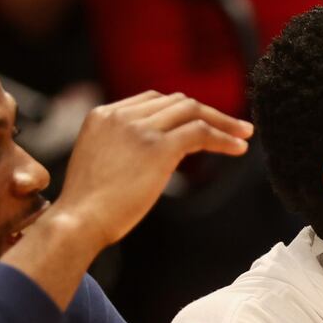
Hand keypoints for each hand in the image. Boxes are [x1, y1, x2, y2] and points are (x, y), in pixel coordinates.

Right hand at [54, 91, 252, 248]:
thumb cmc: (87, 207)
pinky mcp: (158, 148)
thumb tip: (150, 158)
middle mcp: (121, 115)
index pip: (153, 100)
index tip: (203, 123)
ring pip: (192, 111)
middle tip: (234, 127)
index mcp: (103, 115)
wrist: (78, 221)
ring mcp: (139, 129)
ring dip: (222, 122)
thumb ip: (121, 149)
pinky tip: (238, 148)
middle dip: (208, 112)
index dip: (182, 110)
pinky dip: (223, 138)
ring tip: (244, 135)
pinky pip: (200, 132)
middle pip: (176, 101)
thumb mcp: (99, 163)